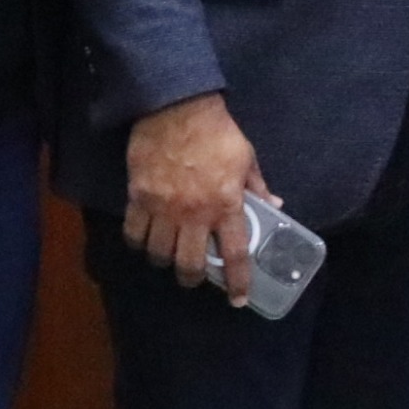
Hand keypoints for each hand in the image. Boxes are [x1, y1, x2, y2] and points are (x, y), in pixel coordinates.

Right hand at [124, 92, 267, 302]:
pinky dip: (138, 243)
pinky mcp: (138, 198)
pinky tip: (144, 242)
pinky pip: (134, 233)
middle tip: (194, 278)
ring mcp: (164, 208)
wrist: (176, 109)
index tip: (237, 300)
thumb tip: (275, 206)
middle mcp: (194, 214)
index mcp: (226, 205)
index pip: (234, 255)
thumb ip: (258, 186)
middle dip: (192, 279)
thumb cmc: (217, 133)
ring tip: (168, 258)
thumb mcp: (246, 159)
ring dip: (165, 262)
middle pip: (190, 264)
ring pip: (159, 254)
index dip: (237, 282)